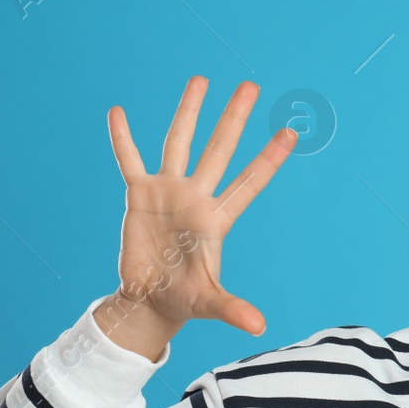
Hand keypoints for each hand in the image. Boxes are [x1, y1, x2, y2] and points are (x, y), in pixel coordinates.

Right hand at [104, 75, 296, 338]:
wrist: (150, 300)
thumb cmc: (185, 301)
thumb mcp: (210, 303)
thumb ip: (233, 310)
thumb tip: (260, 328)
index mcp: (217, 219)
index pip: (250, 182)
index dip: (269, 159)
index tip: (290, 132)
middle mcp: (196, 197)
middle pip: (219, 149)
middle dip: (234, 118)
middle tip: (251, 85)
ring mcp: (168, 192)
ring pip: (180, 142)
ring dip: (188, 112)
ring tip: (201, 79)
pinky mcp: (139, 196)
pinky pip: (129, 160)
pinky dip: (123, 139)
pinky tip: (118, 112)